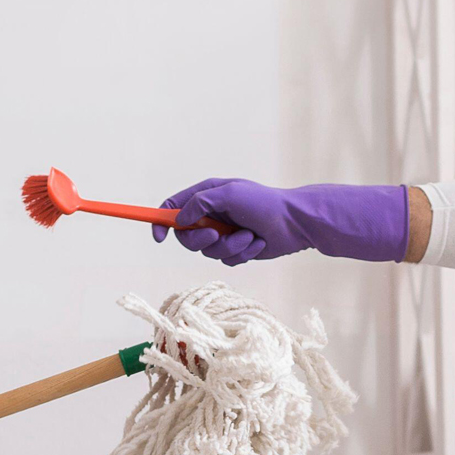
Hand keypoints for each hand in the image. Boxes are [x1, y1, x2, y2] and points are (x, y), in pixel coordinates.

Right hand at [153, 180, 408, 265]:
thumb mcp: (229, 194)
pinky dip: (242, 253)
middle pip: (187, 235)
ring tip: (248, 235)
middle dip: (201, 239)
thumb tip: (179, 219)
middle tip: (216, 234)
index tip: (159, 237)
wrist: (295, 223)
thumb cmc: (264, 203)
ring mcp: (224, 232)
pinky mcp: (237, 249)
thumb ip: (200, 203)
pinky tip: (257, 242)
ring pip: (208, 251)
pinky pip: (226, 259)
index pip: (174, 207)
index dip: (162, 221)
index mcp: (207, 195)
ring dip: (229, 246)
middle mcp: (212, 214)